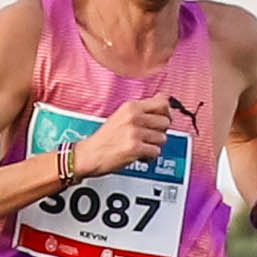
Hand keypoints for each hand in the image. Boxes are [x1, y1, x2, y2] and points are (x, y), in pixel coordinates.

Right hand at [70, 84, 191, 174]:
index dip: (166, 113)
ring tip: (141, 146)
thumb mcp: (122, 115)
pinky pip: (156, 152)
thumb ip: (143, 109)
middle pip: (165, 122)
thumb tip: (165, 100)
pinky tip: (139, 155)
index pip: (163, 103)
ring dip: (153, 145)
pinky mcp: (135, 148)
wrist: (90, 154)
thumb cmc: (106, 137)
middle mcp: (134, 117)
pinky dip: (149, 156)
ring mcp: (134, 132)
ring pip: (162, 138)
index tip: (162, 119)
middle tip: (148, 137)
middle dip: (160, 132)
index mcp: (131, 106)